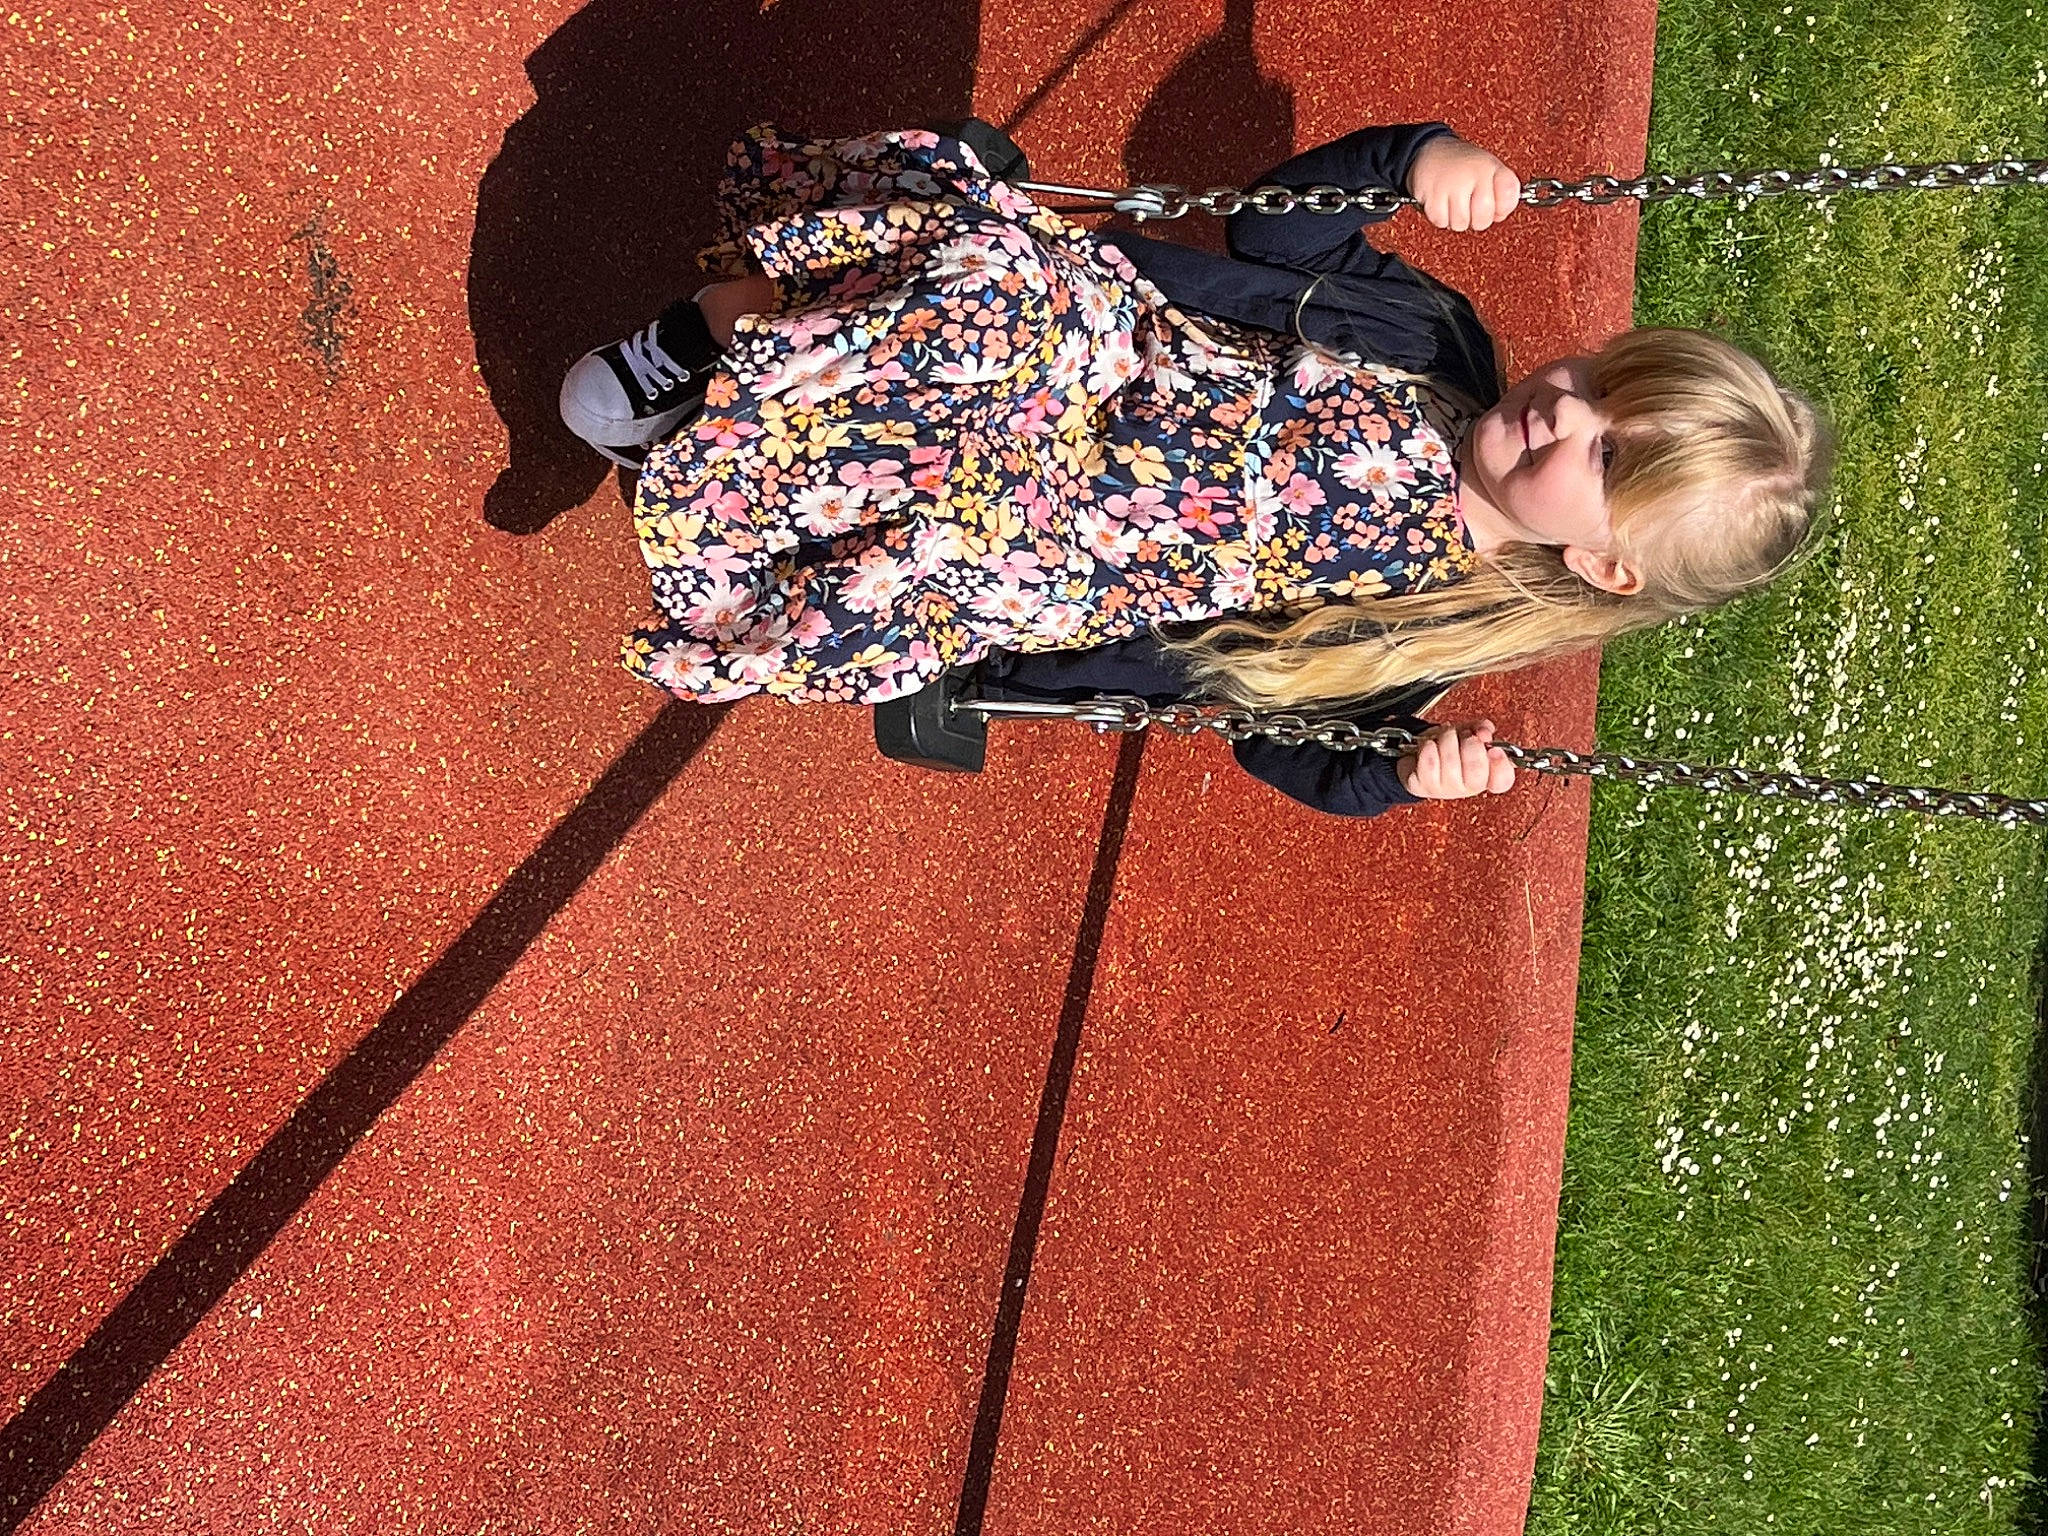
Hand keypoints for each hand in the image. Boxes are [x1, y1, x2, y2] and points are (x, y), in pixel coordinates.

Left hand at [1397, 720, 1515, 798]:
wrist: (1416, 753)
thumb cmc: (1446, 746)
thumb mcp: (1467, 732)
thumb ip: (1480, 729)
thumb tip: (1485, 732)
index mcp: (1485, 775)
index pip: (1502, 781)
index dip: (1501, 766)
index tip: (1495, 749)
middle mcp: (1466, 787)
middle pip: (1477, 772)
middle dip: (1471, 745)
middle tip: (1466, 737)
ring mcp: (1444, 789)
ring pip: (1451, 765)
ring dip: (1448, 741)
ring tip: (1445, 736)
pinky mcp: (1421, 787)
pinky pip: (1428, 767)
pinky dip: (1428, 749)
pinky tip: (1429, 745)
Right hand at [1406, 135, 1522, 231]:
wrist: (1432, 151)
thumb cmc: (1464, 167)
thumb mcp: (1490, 172)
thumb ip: (1502, 195)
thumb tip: (1499, 215)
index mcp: (1491, 167)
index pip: (1508, 198)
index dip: (1502, 208)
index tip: (1494, 203)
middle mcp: (1473, 172)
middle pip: (1483, 217)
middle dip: (1477, 220)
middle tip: (1471, 208)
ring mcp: (1452, 182)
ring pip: (1461, 223)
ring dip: (1456, 220)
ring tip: (1455, 204)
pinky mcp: (1432, 193)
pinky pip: (1441, 220)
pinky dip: (1440, 218)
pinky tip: (1442, 204)